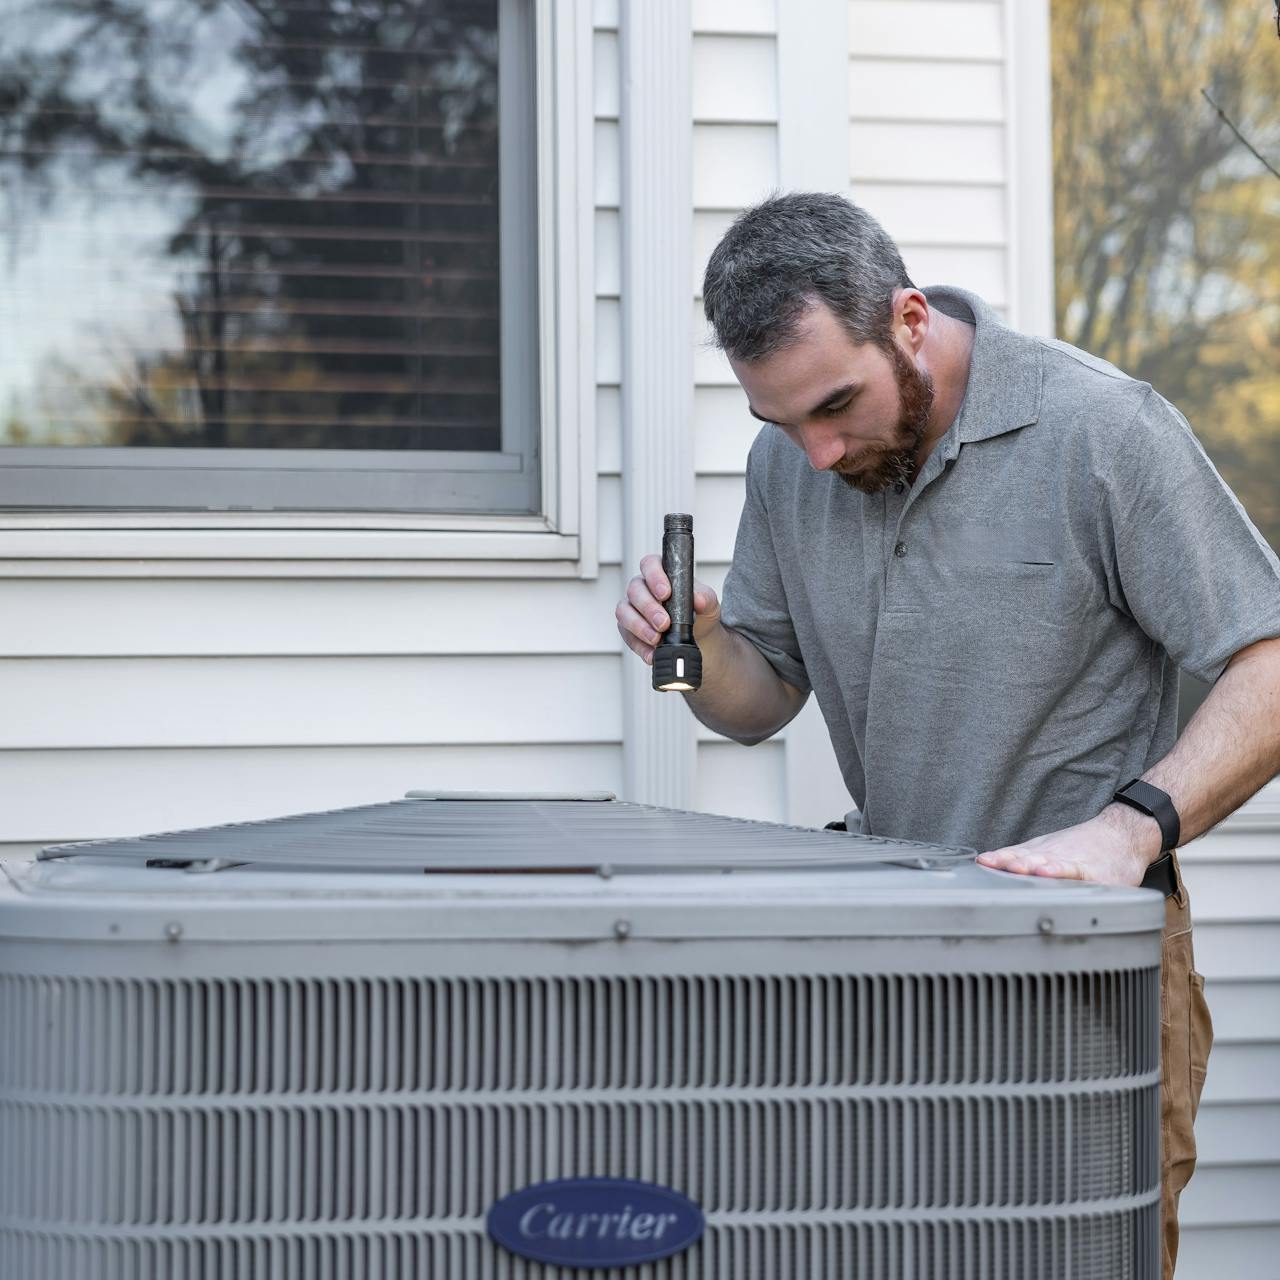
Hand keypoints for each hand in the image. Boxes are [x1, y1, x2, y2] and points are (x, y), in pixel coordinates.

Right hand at [615, 553, 720, 665]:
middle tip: (664, 623)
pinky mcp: (628, 630)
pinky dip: (640, 646)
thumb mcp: (709, 604)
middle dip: (649, 608)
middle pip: (635, 590)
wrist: (699, 640)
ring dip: (640, 626)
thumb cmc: (699, 614)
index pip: (650, 564)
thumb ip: (705, 598)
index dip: (654, 576)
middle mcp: (642, 588)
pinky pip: (627, 636)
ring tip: (656, 639)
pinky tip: (652, 653)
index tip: (666, 593)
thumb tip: (698, 599)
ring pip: (624, 612)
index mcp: (661, 574)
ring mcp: (633, 609)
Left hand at [975, 805, 1160, 886]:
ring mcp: (1071, 862)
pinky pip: (1074, 872)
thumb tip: (988, 863)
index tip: (980, 862)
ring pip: (1047, 863)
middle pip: (1026, 858)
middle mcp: (1052, 856)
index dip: (997, 859)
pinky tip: (1049, 873)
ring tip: (1015, 868)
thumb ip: (1022, 856)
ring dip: (1030, 865)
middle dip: (1008, 863)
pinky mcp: (1093, 873)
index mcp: (1040, 853)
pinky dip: (1060, 872)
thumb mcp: (1049, 847)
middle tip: (990, 865)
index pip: (1014, 855)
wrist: (1123, 835)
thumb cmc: (1083, 846)